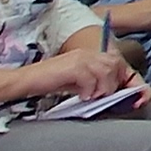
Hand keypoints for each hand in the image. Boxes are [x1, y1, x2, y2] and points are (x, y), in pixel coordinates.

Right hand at [12, 47, 129, 102]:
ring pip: (107, 71)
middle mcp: (87, 53)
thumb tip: (109, 90)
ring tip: (91, 96)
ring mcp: (80, 59)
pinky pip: (91, 79)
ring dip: (102, 88)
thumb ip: (93, 81)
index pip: (116, 61)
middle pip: (115, 64)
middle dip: (114, 82)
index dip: (123, 77)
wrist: (27, 80)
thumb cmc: (49, 81)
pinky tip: (81, 96)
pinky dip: (89, 90)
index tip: (123, 92)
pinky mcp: (73, 67)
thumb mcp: (77, 80)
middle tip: (101, 95)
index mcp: (89, 54)